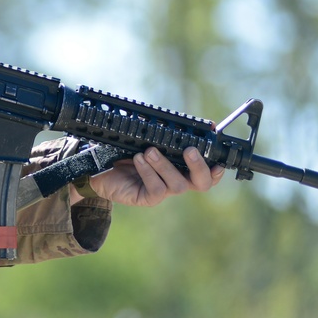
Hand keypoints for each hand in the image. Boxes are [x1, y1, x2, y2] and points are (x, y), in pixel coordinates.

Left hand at [72, 146, 224, 207]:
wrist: (98, 168)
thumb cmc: (125, 151)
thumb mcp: (144, 139)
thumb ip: (161, 132)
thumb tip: (172, 120)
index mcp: (182, 166)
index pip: (207, 172)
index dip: (217, 169)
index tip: (218, 159)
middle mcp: (176, 180)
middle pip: (202, 183)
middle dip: (199, 167)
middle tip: (189, 150)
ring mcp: (163, 191)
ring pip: (178, 185)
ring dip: (164, 165)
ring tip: (149, 151)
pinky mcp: (148, 198)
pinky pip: (157, 189)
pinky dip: (149, 172)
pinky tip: (138, 159)